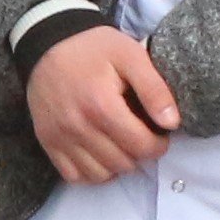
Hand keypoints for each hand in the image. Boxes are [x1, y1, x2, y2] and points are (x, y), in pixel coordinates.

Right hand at [27, 28, 183, 186]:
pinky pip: (74, 176)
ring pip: (100, 175)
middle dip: (138, 153)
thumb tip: (172, 123)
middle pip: (123, 164)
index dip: (159, 145)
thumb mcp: (130, 55)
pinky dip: (92, 171)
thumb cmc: (93, 48)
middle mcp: (77, 127)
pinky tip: (100, 153)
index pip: (141, 146)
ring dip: (117, 164)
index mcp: (101, 105)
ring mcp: (59, 137)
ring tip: (121, 144)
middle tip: (140, 135)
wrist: (47, 43)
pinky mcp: (47, 142)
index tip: (160, 134)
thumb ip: (154, 88)